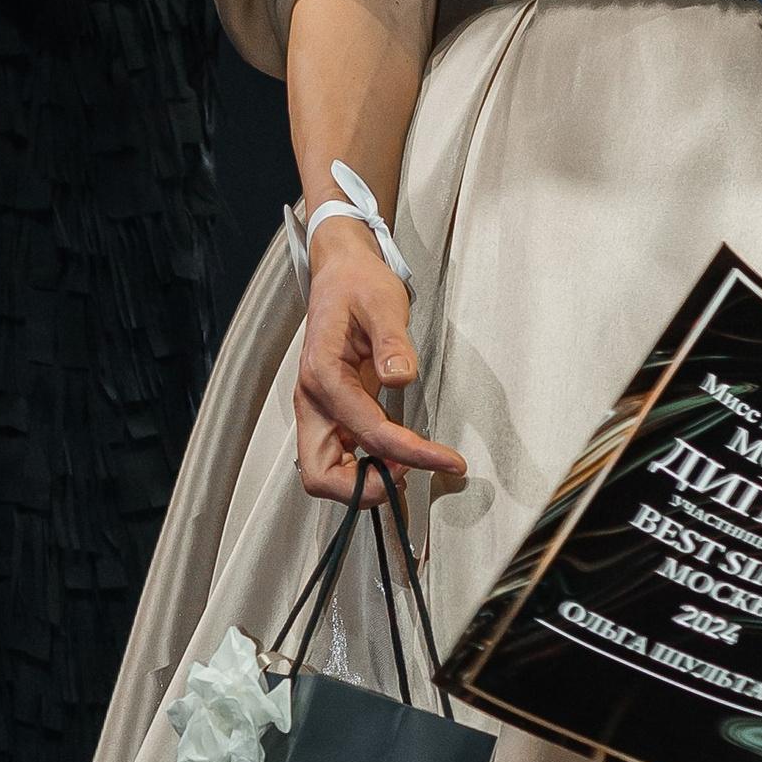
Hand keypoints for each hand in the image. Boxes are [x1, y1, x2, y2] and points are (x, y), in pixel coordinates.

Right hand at [295, 224, 467, 500]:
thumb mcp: (383, 302)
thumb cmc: (359, 285)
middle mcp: (312, 400)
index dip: (411, 453)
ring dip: (362, 483)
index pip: (368, 431)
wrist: (341, 273)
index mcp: (322, 375)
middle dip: (363, 488)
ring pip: (324, 472)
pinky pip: (338, 457)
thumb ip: (391, 341)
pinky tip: (396, 458)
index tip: (449, 461)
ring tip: (409, 469)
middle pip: (320, 473)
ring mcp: (318, 410)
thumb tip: (399, 377)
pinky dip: (363, 468)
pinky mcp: (330, 413)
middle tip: (411, 478)